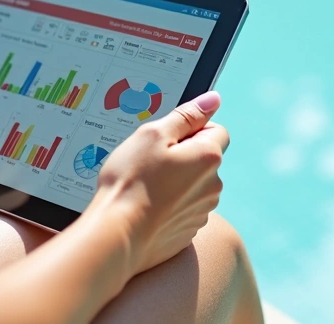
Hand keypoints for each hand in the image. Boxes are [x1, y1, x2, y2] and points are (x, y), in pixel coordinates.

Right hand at [87, 91, 228, 273]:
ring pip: (194, 185)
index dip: (191, 130)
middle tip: (150, 163)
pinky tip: (147, 208)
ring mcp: (202, 211)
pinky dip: (170, 205)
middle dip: (183, 156)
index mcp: (209, 157)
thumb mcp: (153, 135)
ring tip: (145, 187)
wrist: (117, 235)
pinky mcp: (189, 231)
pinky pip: (184, 209)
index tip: (166, 140)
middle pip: (204, 159)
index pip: (216, 130)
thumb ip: (187, 116)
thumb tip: (213, 99)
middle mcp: (213, 185)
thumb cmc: (131, 180)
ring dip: (177, 182)